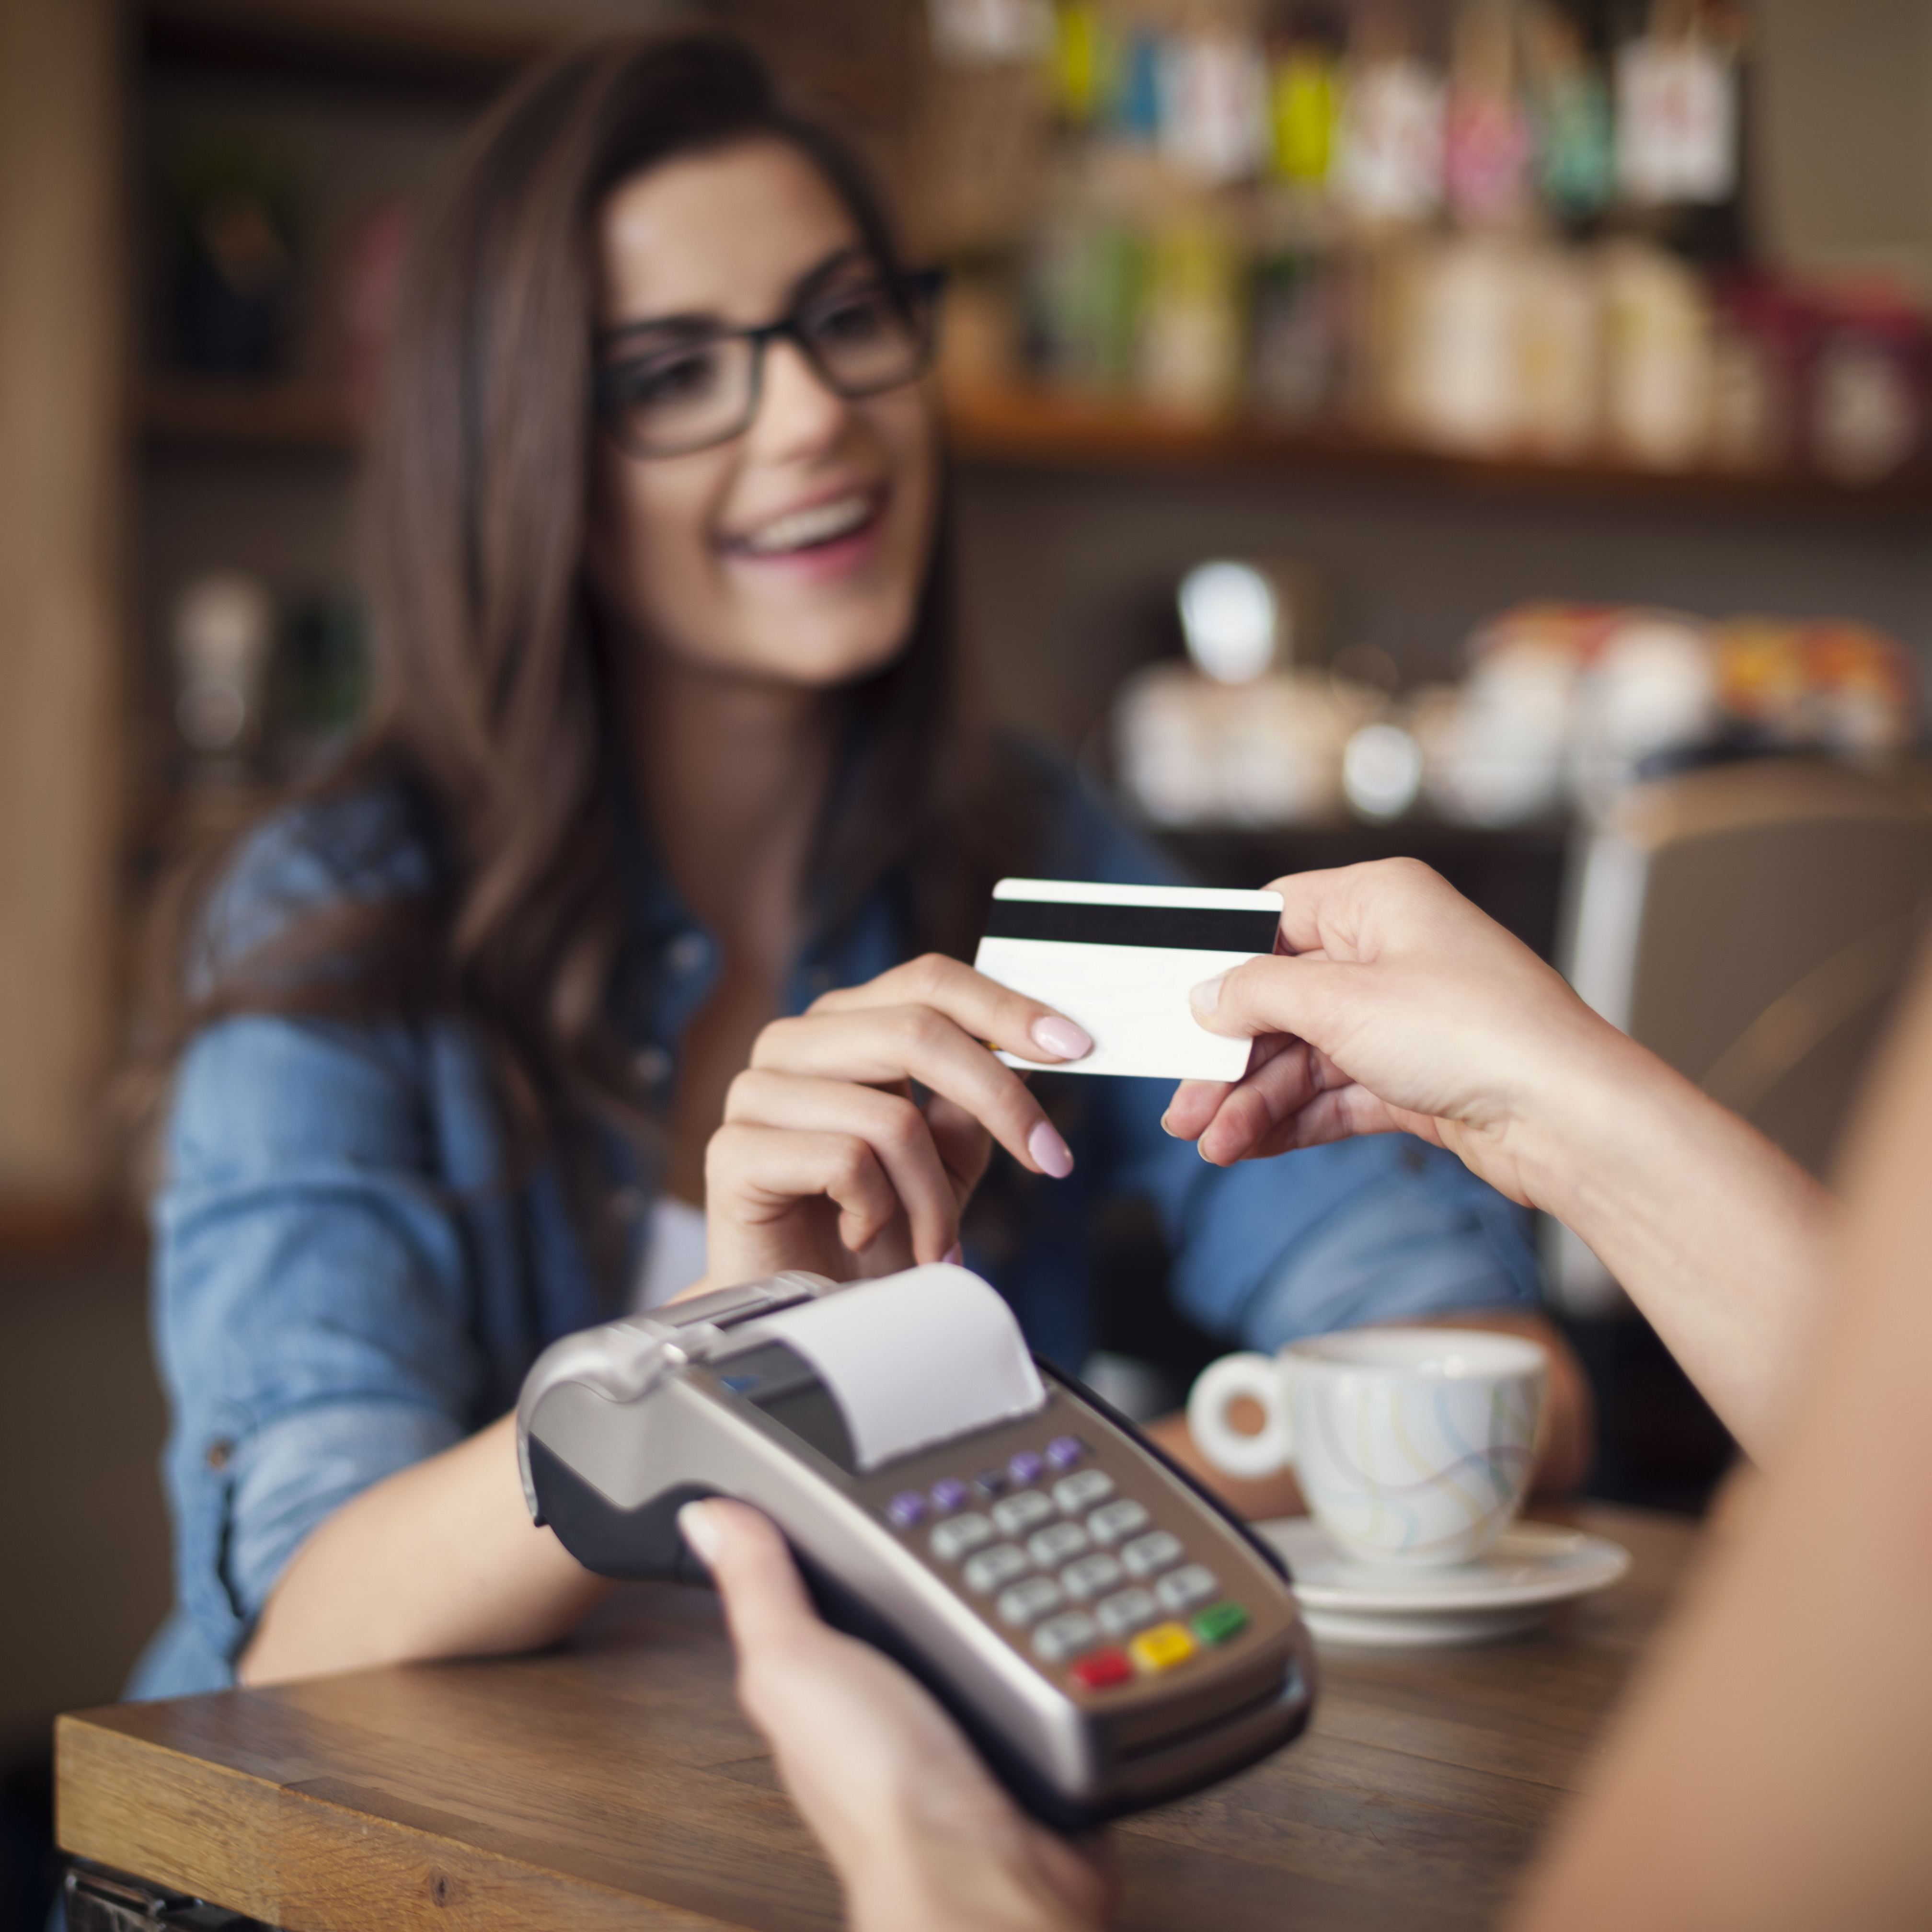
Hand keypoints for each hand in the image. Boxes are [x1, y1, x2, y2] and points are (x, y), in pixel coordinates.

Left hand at [681, 1499, 1112, 1931]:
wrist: (984, 1872)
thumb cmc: (878, 1793)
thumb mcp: (794, 1665)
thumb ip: (757, 1589)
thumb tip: (706, 1516)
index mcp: (824, 1676)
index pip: (825, 1579)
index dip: (841, 1529)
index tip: (867, 1467)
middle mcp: (892, 1696)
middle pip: (915, 1590)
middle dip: (946, 1543)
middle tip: (972, 1487)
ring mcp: (963, 1713)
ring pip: (986, 1616)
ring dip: (1012, 1582)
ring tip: (1031, 1526)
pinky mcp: (1028, 1726)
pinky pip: (1044, 1657)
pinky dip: (1060, 1632)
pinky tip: (1069, 1604)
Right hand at [702, 954, 1089, 1286]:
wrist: (806, 1311)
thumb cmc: (869, 1231)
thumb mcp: (945, 1159)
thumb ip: (973, 1102)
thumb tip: (1034, 1049)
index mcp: (845, 1026)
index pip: (928, 982)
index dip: (1006, 1007)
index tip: (1076, 1046)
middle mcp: (794, 1044)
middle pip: (916, 1030)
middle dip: (1000, 1100)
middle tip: (1051, 1158)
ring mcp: (756, 1092)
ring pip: (890, 1116)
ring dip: (935, 1196)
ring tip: (939, 1242)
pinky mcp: (733, 1151)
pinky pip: (844, 1162)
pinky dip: (878, 1213)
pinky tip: (863, 1236)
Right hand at [1163, 859, 1627, 1211]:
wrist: (1569, 1119)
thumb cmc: (1479, 1034)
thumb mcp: (1343, 1002)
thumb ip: (1259, 995)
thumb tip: (1207, 995)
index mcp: (1380, 900)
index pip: (1274, 919)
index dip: (1221, 968)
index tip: (1174, 1011)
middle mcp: (1392, 952)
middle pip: (1282, 1000)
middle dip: (1229, 1058)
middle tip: (1184, 1107)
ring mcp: (1405, 1018)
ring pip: (1304, 1056)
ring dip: (1254, 1101)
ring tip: (1214, 1144)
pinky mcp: (1416, 1077)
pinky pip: (1335, 1094)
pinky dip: (1292, 1120)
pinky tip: (1251, 1146)